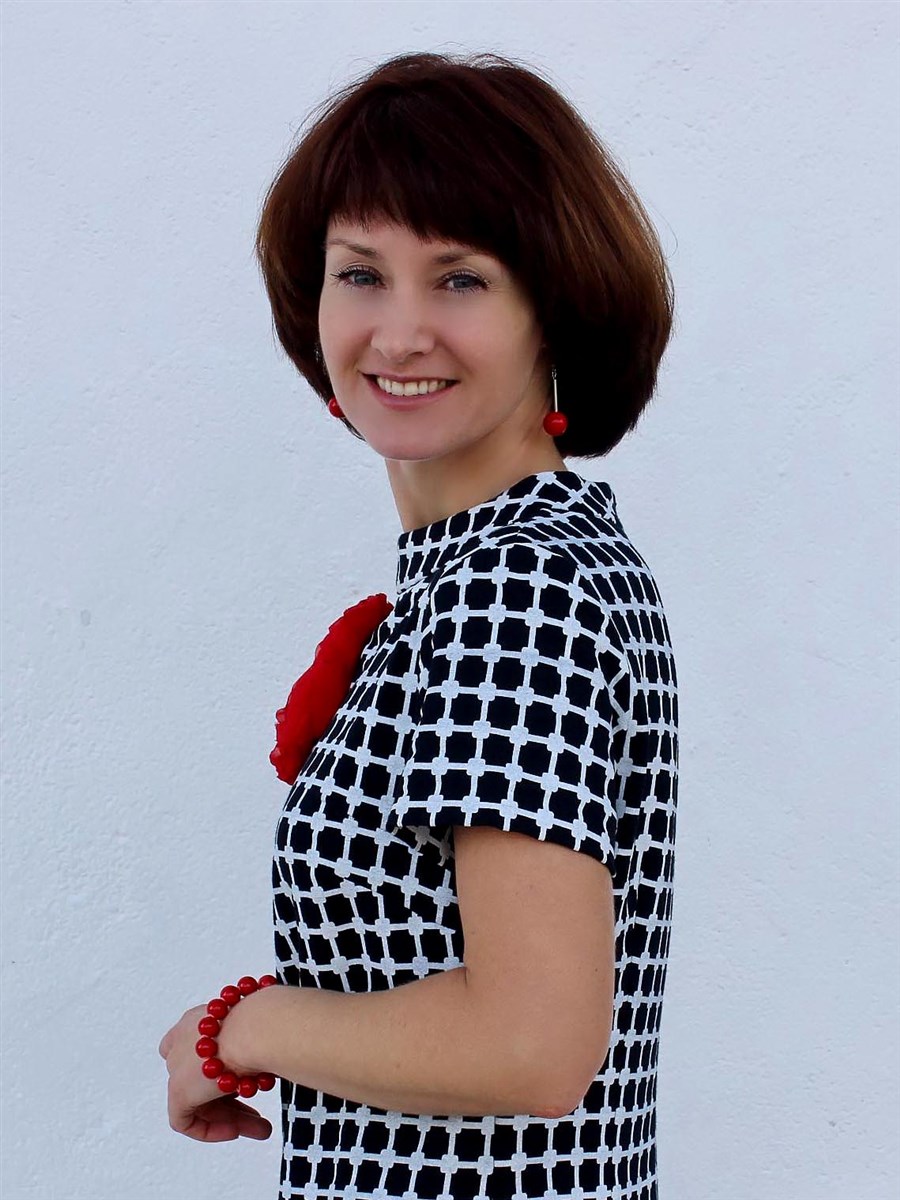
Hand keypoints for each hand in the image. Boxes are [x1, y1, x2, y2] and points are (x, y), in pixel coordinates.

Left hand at [158, 1004, 272, 1141]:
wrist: (253, 1029)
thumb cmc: (263, 1021)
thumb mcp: (261, 1028)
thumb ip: (257, 1042)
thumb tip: (275, 1053)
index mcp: (199, 1020)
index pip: (196, 1047)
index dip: (216, 1068)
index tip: (242, 1080)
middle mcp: (184, 1041)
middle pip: (203, 1080)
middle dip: (235, 1101)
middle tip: (259, 1115)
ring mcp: (178, 1067)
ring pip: (201, 1102)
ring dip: (233, 1117)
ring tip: (262, 1130)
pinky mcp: (178, 1092)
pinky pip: (186, 1121)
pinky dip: (211, 1129)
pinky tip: (236, 1130)